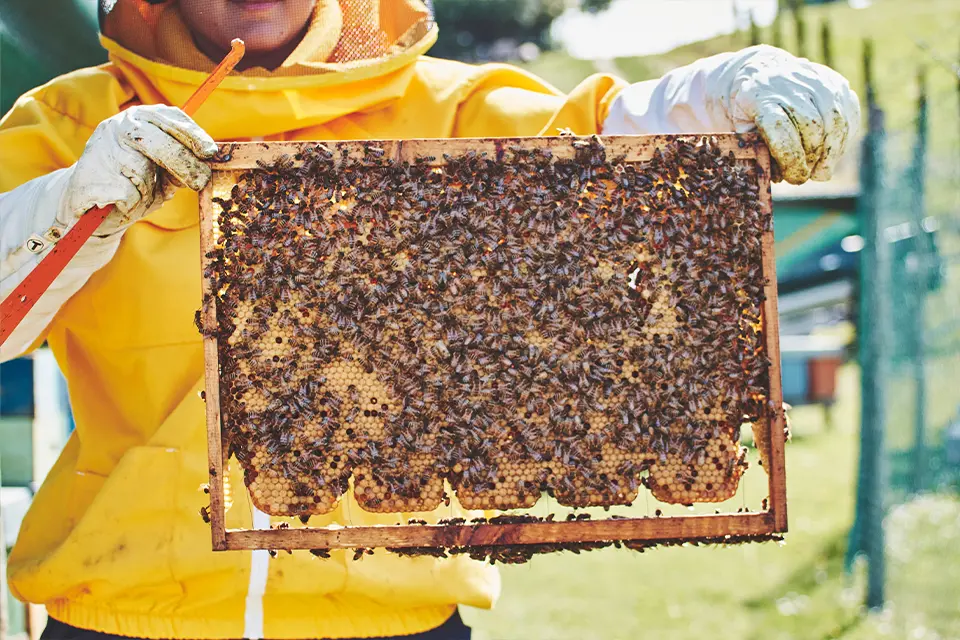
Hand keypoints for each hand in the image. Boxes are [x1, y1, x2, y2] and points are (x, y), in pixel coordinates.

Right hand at [60, 105, 217, 235]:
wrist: (90, 203)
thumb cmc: (135, 184)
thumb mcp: (162, 170)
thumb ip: (180, 164)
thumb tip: (205, 165)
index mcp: (139, 118)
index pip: (170, 118)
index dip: (193, 135)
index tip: (209, 152)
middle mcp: (119, 125)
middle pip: (158, 142)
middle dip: (183, 163)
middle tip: (200, 182)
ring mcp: (102, 147)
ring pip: (142, 170)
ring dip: (150, 189)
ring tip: (142, 193)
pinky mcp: (91, 173)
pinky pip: (128, 192)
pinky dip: (134, 202)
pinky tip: (124, 202)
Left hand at [723, 45, 860, 184]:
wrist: (764, 74)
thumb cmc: (750, 110)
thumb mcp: (741, 128)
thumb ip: (757, 149)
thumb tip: (780, 173)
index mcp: (762, 96)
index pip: (781, 128)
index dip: (791, 158)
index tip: (794, 177)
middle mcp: (792, 84)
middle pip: (812, 127)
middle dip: (812, 158)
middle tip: (806, 176)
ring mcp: (818, 80)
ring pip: (835, 121)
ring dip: (831, 154)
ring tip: (821, 172)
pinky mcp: (838, 83)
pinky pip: (849, 115)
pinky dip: (843, 141)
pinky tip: (832, 155)